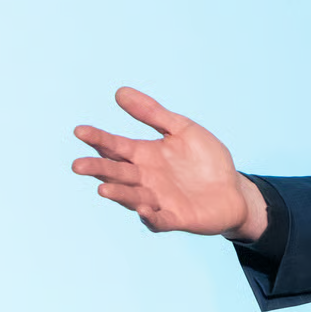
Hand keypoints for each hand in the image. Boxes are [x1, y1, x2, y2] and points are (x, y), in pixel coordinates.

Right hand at [72, 86, 266, 238]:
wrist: (233, 189)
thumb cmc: (205, 159)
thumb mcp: (182, 128)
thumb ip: (152, 113)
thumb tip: (119, 92)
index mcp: (145, 155)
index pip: (115, 146)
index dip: (98, 139)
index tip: (79, 130)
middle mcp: (146, 179)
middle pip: (117, 173)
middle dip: (98, 169)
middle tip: (78, 165)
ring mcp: (158, 199)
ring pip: (132, 197)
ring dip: (119, 194)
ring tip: (103, 189)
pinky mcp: (176, 218)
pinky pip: (160, 219)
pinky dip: (151, 216)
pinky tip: (144, 209)